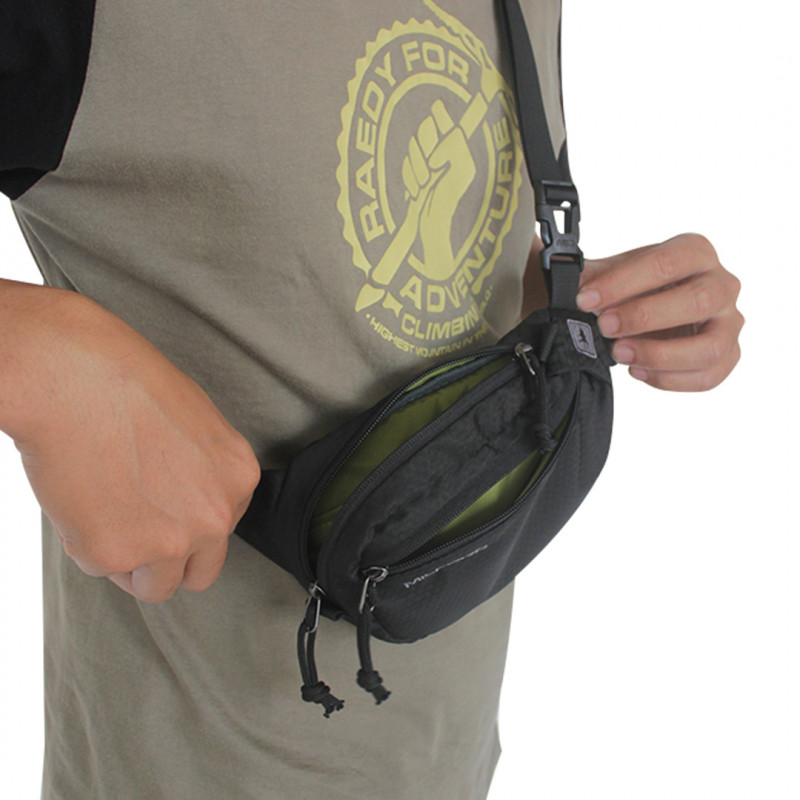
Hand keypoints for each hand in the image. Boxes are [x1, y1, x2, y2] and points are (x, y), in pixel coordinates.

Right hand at [11, 290, 259, 602]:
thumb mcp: (197, 424)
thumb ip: (204, 472)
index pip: (223, 532)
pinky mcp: (115, 553)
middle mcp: (215, 516)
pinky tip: (79, 497)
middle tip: (135, 528)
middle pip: (199, 572)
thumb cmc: (127, 383)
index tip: (160, 506)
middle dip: (168, 560)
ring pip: (154, 586)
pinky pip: (101, 568)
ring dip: (129, 562)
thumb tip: (188, 499)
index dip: (186, 523)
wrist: (72, 374)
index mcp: (238, 480)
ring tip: (103, 511)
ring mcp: (168, 540)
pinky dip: (85, 543)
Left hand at [576, 234, 743, 390]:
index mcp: (695, 251)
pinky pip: (708, 376)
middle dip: (644, 317)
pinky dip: (668, 379)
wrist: (651, 303)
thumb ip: (593, 276)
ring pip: (709, 346)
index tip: (585, 299)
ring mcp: (729, 323)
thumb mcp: (615, 273)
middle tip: (604, 327)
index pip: (667, 262)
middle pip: (698, 301)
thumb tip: (566, 281)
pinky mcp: (727, 355)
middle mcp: (722, 283)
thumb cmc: (637, 286)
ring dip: (659, 355)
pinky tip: (637, 370)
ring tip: (619, 353)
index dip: (623, 283)